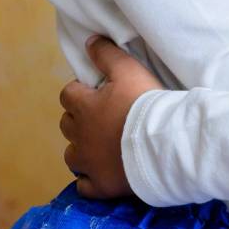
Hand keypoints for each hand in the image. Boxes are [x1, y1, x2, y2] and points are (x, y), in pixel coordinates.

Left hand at [59, 36, 164, 199]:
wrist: (161, 144)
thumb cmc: (144, 103)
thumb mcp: (128, 69)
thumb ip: (106, 54)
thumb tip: (89, 42)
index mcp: (84, 108)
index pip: (68, 94)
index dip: (80, 90)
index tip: (98, 90)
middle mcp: (79, 136)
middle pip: (67, 124)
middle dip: (78, 118)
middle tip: (102, 115)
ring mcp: (88, 164)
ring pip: (72, 155)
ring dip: (82, 148)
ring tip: (102, 144)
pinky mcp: (100, 186)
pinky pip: (85, 185)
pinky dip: (90, 177)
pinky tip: (102, 171)